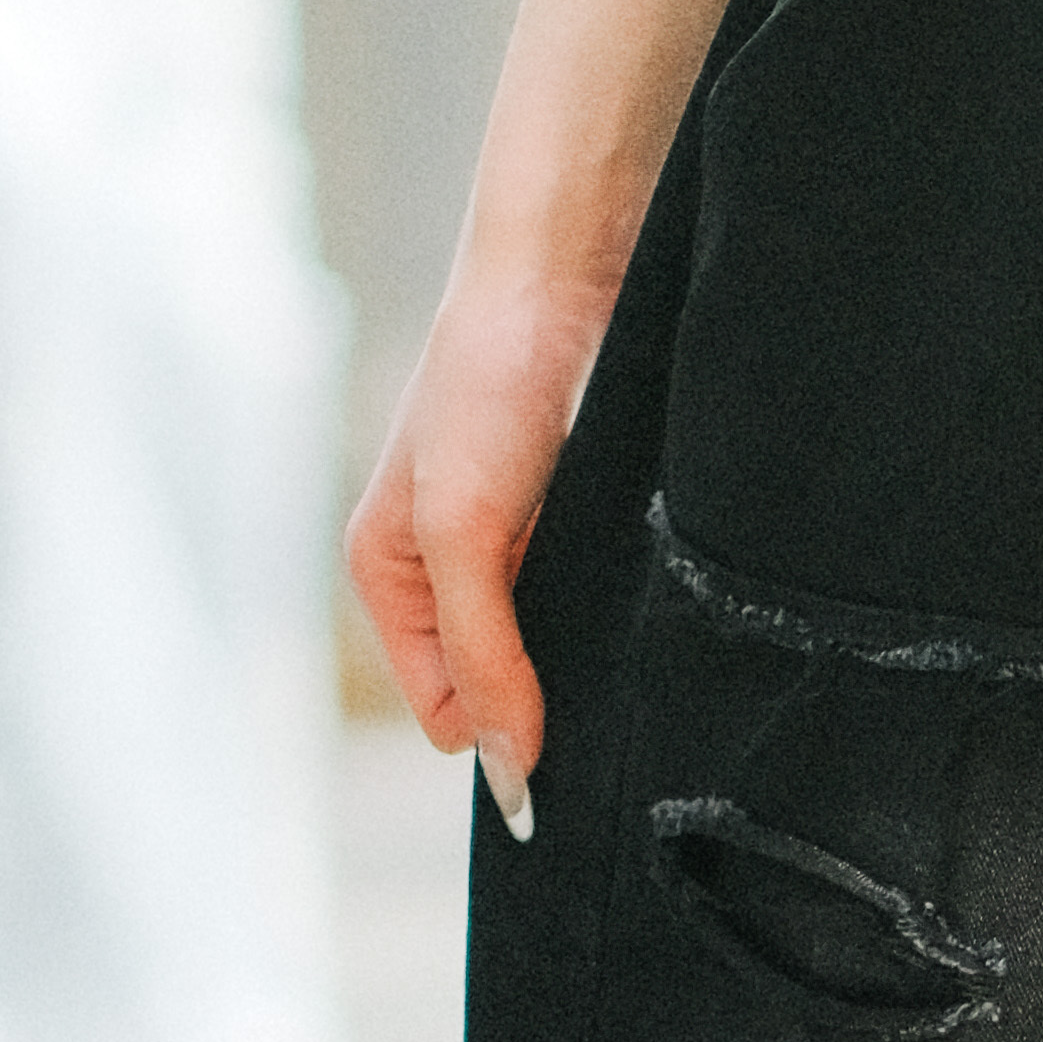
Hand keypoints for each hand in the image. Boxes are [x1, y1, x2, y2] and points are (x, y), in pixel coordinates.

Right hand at [343, 249, 620, 837]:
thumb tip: (505, 768)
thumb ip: (480, 651)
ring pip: (559, 652)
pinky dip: (625, 613)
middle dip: (547, 701)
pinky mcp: (579, 524)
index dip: (498, 733)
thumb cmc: (488, 382)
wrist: (568, 273)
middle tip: (610, 695)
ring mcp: (518, 550)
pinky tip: (652, 600)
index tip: (563, 743)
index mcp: (391, 578)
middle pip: (502, 689)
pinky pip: (603, 604)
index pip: (446, 713)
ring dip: (594, 657)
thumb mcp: (463, 529)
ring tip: (631, 634)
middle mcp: (451, 573)